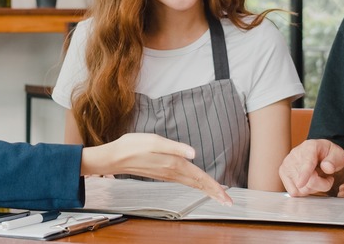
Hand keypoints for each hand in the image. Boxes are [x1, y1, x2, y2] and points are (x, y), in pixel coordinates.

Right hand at [82, 133, 231, 205]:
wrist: (114, 157)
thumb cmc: (132, 146)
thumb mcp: (154, 141)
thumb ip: (175, 147)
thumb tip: (193, 153)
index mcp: (173, 164)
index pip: (199, 177)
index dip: (214, 186)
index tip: (226, 196)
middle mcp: (171, 172)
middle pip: (197, 184)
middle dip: (214, 192)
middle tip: (229, 202)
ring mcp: (167, 174)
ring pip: (191, 184)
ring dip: (205, 189)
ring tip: (218, 194)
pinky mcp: (162, 172)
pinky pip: (184, 181)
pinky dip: (195, 184)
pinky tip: (197, 184)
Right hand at [279, 139, 343, 195]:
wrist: (319, 152)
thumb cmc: (328, 153)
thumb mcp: (338, 154)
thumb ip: (334, 160)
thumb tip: (327, 168)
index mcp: (309, 147)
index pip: (307, 163)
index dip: (304, 174)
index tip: (300, 183)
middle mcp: (294, 155)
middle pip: (307, 181)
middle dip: (322, 185)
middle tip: (329, 179)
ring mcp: (287, 164)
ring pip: (300, 189)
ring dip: (313, 189)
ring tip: (318, 179)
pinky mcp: (283, 173)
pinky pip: (293, 191)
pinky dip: (303, 191)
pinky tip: (309, 183)